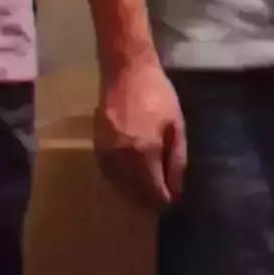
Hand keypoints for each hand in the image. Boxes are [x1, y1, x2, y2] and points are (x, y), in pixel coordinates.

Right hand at [93, 53, 187, 213]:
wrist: (126, 72)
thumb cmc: (158, 96)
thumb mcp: (177, 127)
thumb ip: (177, 161)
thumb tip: (176, 189)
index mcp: (145, 152)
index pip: (153, 190)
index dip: (164, 200)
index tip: (172, 202)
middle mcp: (122, 157)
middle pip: (134, 192)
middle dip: (148, 200)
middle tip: (161, 201)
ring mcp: (105, 152)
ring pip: (118, 185)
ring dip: (132, 193)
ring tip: (147, 194)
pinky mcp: (95, 145)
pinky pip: (107, 173)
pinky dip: (119, 181)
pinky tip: (129, 180)